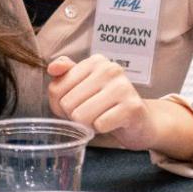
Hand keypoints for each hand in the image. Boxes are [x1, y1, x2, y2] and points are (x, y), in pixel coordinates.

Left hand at [44, 56, 192, 158]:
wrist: (140, 121)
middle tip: (91, 113)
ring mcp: (123, 87)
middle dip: (75, 116)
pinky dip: (102, 129)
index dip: (61, 105)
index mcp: (95, 62)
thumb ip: (64, 74)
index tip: (77, 104)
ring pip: (81, 116)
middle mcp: (109, 69)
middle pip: (67, 104)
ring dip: (88, 124)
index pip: (55, 89)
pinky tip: (112, 123)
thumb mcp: (83, 86)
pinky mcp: (132, 107)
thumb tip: (52, 67)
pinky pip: (99, 125)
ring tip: (101, 117)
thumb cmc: (106, 104)